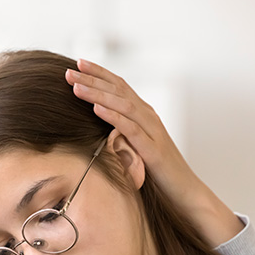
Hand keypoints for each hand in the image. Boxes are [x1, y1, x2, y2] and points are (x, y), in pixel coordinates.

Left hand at [65, 59, 243, 245]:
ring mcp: (153, 132)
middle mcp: (149, 117)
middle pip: (119, 90)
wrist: (185, 192)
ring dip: (98, 94)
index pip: (119, 86)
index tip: (77, 62)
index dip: (99, 73)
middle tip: (69, 70)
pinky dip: (113, 116)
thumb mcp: (136, 146)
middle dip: (93, 79)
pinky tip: (96, 109)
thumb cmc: (158, 172)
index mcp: (144, 114)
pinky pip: (131, 129)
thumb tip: (96, 126)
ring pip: (123, 105)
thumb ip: (121, 132)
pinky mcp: (153, 150)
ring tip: (76, 86)